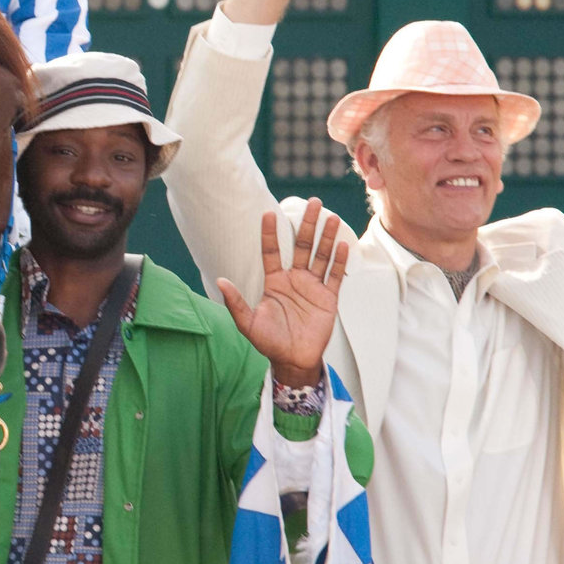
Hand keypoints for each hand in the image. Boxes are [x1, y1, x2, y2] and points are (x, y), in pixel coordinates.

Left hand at [217, 199, 348, 386]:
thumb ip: (235, 303)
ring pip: (321, 255)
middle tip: (314, 202)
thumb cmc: (268, 342)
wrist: (293, 361)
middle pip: (302, 246)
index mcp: (274, 282)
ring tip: (331, 216)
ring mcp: (312, 287)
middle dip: (308, 224)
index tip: (268, 213)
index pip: (272, 251)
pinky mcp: (328, 298)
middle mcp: (294, 280)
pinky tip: (343, 243)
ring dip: (326, 236)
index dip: (270, 233)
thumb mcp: (248, 323)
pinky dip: (339, 260)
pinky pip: (335, 275)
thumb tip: (220, 281)